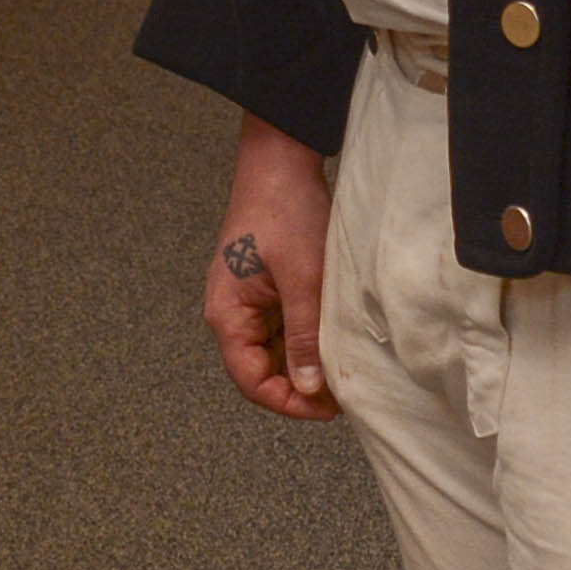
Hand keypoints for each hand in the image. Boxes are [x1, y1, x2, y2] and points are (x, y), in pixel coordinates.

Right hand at [207, 114, 337, 420]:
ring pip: (273, 350)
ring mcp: (246, 301)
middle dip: (299, 386)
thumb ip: (303, 335)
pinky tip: (332, 339)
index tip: (328, 408)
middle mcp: (230, 313)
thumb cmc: (285, 212)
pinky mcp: (263, 288)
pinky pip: (281, 327)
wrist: (278, 160)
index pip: (251, 381)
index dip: (288, 402)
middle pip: (260, 370)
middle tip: (343, 391)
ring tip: (341, 366)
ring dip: (303, 362)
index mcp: (227, 315)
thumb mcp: (303, 278)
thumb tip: (308, 386)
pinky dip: (304, 338)